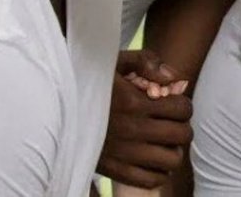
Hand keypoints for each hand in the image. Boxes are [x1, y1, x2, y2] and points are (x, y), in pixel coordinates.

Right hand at [96, 50, 193, 188]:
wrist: (57, 107)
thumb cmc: (91, 81)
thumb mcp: (114, 62)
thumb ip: (147, 61)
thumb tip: (175, 79)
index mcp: (133, 101)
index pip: (182, 108)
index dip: (183, 104)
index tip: (173, 103)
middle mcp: (131, 129)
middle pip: (182, 134)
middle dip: (182, 126)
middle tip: (171, 122)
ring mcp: (123, 153)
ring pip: (172, 159)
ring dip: (173, 149)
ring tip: (163, 141)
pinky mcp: (114, 170)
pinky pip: (152, 179)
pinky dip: (158, 171)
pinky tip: (151, 158)